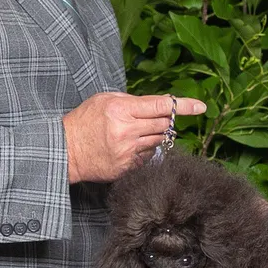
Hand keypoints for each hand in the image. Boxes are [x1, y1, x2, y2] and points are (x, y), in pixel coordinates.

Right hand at [63, 91, 206, 182]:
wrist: (66, 151)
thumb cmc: (84, 121)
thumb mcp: (104, 100)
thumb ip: (132, 100)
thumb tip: (159, 103)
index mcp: (121, 110)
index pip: (160, 106)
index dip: (184, 105)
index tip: (201, 106)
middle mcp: (128, 131)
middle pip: (163, 124)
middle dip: (167, 120)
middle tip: (160, 118)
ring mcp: (128, 152)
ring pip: (158, 141)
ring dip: (155, 135)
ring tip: (137, 132)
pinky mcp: (127, 167)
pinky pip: (148, 157)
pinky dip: (145, 150)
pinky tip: (130, 147)